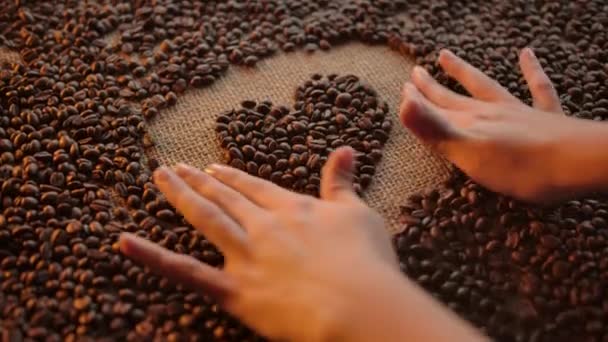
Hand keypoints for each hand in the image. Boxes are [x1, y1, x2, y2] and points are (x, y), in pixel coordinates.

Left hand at [119, 147, 484, 341]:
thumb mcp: (358, 213)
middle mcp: (263, 226)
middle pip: (225, 198)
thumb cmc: (365, 261)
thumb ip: (343, 183)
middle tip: (175, 168)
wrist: (358, 304)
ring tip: (159, 179)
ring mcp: (245, 256)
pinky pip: (185, 273)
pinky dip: (152, 257)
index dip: (233, 178)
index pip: (254, 187)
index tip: (213, 169)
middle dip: (199, 182)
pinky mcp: (234, 290)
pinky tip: (124, 242)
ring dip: (180, 197)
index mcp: (291, 209)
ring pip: (205, 219)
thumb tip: (346, 150)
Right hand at [400, 48, 597, 202]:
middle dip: (434, 87)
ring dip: (465, 73)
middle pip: (456, 97)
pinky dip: (531, 70)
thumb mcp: (467, 151)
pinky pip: (538, 87)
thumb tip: (401, 104)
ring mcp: (519, 112)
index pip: (437, 109)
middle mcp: (491, 113)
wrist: (575, 163)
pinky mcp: (546, 117)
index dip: (418, 101)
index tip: (404, 88)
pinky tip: (526, 54)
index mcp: (471, 124)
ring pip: (487, 87)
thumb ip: (434, 128)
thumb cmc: (519, 165)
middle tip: (417, 73)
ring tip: (447, 56)